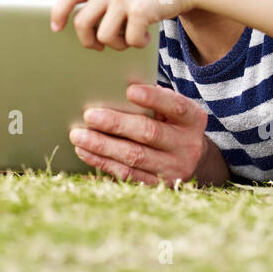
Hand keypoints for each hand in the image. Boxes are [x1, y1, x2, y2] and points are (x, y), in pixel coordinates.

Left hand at [50, 0, 196, 50]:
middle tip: (99, 47)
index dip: (59, 11)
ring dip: (117, 44)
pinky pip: (130, 40)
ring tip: (129, 38)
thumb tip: (85, 12)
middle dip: (88, 41)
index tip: (56, 27)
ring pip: (104, 36)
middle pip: (82, 22)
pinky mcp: (140, 11)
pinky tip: (146, 37)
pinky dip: (138, 44)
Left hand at [68, 82, 228, 186]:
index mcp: (193, 119)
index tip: (129, 90)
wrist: (192, 160)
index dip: (154, 98)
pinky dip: (103, 162)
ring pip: (134, 157)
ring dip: (102, 146)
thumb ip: (154, 98)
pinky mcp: (158, 186)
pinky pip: (127, 175)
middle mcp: (188, 145)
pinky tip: (85, 152)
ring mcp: (174, 169)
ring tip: (78, 136)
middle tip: (89, 115)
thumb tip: (116, 86)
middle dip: (116, 124)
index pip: (175, 106)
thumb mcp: (172, 108)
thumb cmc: (172, 123)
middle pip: (149, 133)